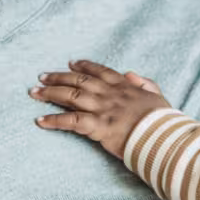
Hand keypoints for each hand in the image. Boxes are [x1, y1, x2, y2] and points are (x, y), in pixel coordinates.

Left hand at [30, 60, 170, 156]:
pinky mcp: (98, 126)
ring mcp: (103, 109)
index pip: (100, 72)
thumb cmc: (163, 121)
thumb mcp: (158, 97)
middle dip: (58, 77)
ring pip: (70, 96)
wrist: (165, 137)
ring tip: (34, 93)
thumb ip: (145, 83)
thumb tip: (131, 74)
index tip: (70, 63)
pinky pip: (71, 121)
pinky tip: (40, 120)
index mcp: (125, 87)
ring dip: (50, 94)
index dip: (84, 67)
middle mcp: (110, 94)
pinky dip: (54, 120)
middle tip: (42, 76)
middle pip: (79, 81)